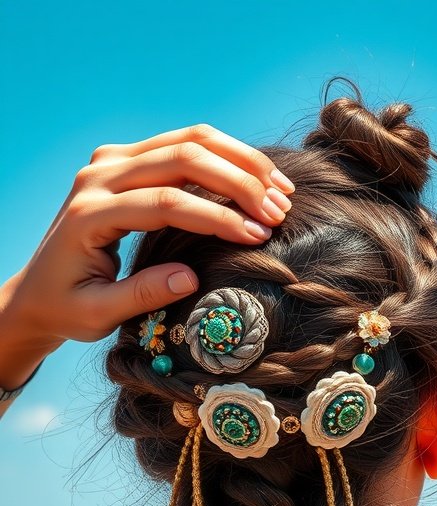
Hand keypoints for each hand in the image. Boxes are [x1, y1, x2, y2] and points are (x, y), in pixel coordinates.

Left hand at [0, 124, 293, 364]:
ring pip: (187, 140)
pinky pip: (181, 145)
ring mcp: (111, 161)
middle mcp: (98, 175)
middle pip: (182, 157)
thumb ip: (142, 295)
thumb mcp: (99, 315)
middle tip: (280, 211)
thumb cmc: (67, 308)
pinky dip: (224, 158)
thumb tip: (191, 278)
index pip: (166, 203)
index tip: (259, 235)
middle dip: (239, 182)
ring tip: (281, 191)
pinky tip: (257, 180)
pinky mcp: (124, 160)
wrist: (37, 290)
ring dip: (240, 162)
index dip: (217, 217)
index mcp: (90, 214)